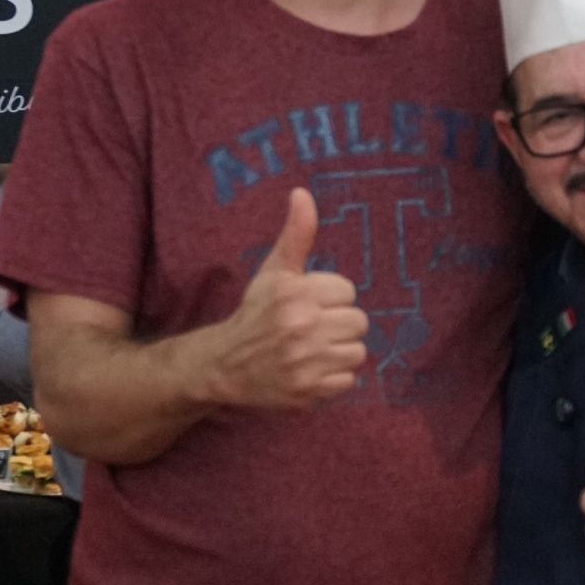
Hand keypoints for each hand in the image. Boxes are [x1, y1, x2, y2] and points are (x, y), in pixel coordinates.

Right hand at [209, 187, 368, 409]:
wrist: (225, 364)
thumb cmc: (256, 313)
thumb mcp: (274, 271)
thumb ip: (296, 234)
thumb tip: (302, 193)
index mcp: (295, 292)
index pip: (348, 292)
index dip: (330, 298)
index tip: (308, 304)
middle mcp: (301, 326)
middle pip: (358, 322)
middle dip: (337, 325)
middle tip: (311, 329)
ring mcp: (305, 361)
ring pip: (357, 352)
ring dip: (338, 352)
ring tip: (313, 350)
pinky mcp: (308, 391)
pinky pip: (348, 381)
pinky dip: (332, 379)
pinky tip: (311, 370)